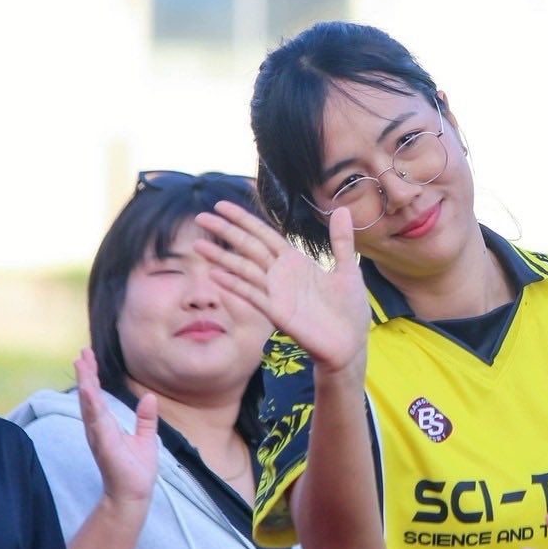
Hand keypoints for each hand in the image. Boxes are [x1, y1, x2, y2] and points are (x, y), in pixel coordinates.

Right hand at [74, 347, 157, 507]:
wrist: (135, 494)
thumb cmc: (137, 470)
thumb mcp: (146, 438)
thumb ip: (146, 419)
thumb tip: (150, 397)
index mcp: (106, 426)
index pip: (97, 396)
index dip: (93, 376)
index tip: (89, 357)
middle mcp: (98, 428)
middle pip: (89, 395)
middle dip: (85, 374)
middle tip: (82, 352)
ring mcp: (99, 435)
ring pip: (89, 404)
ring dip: (85, 382)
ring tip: (82, 362)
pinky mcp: (103, 443)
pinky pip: (96, 420)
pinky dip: (91, 403)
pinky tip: (87, 389)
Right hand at [191, 200, 369, 374]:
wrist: (350, 344)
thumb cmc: (349, 309)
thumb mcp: (348, 269)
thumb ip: (341, 240)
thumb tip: (341, 208)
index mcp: (295, 261)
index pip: (264, 234)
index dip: (243, 219)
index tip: (222, 205)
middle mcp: (281, 275)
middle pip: (248, 247)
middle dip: (225, 231)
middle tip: (201, 215)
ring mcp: (276, 294)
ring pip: (244, 269)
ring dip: (221, 257)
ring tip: (197, 244)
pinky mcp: (277, 313)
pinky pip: (252, 296)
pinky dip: (234, 285)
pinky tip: (216, 275)